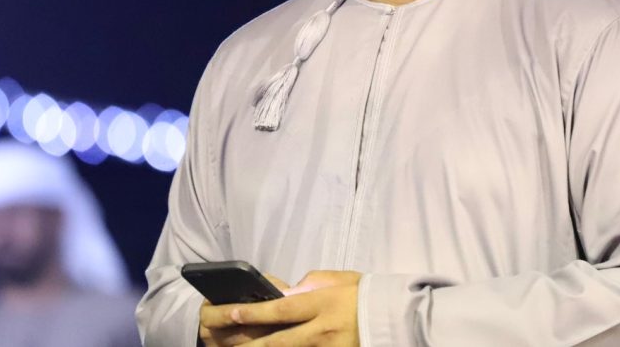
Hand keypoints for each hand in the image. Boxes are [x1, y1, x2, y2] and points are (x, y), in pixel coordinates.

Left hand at [201, 270, 361, 346]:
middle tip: (223, 343)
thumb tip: (286, 293)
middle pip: (277, 341)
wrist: (396, 319)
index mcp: (321, 304)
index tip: (230, 312)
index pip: (280, 310)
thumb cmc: (364, 295)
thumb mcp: (338, 280)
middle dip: (249, 344)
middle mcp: (321, 330)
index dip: (253, 313)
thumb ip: (310, 285)